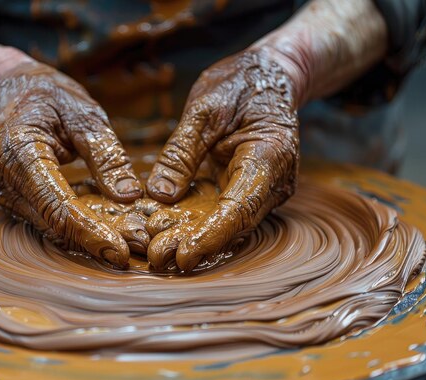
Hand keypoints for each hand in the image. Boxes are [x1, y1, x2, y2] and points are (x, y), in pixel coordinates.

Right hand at [0, 58, 142, 266]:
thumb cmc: (47, 97)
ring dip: (91, 239)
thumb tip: (129, 195)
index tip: (120, 250)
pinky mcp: (20, 203)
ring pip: (53, 229)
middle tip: (139, 247)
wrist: (8, 92)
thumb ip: (105, 154)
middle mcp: (7, 183)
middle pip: (55, 225)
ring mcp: (9, 197)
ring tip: (132, 241)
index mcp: (19, 153)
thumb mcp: (83, 113)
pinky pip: (52, 222)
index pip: (56, 205)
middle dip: (96, 240)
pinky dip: (81, 229)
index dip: (89, 231)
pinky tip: (112, 231)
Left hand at [146, 49, 298, 271]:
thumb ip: (182, 152)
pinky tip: (165, 229)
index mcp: (269, 157)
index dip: (210, 235)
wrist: (269, 76)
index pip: (239, 208)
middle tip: (156, 257)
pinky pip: (219, 210)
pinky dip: (194, 220)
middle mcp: (272, 182)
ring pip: (224, 222)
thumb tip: (159, 194)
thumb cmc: (241, 84)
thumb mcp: (205, 108)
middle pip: (232, 224)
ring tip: (154, 249)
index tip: (183, 255)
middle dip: (193, 243)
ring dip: (191, 236)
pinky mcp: (245, 189)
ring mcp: (261, 189)